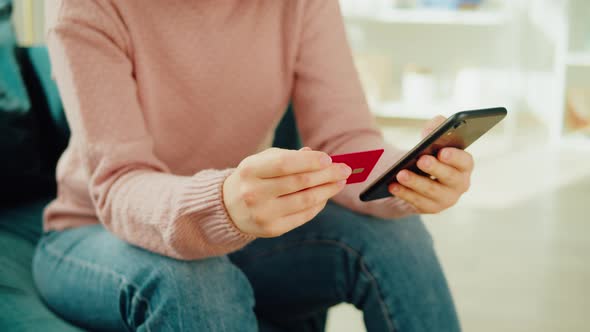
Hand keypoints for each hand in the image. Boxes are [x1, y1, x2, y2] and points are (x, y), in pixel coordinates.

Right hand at [223, 147, 351, 236]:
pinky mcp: (272, 229)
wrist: (229, 207)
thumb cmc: (253, 177)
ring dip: (327, 190)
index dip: (310, 161)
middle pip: (299, 182)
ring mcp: (263, 214)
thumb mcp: (264, 161)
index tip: (329, 159)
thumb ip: (291, 157)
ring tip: (340, 182)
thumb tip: (322, 159)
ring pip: (304, 200)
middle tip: (344, 169)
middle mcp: (254, 193)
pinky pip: (303, 216)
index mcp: (250, 170)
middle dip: (326, 175)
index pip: (285, 164)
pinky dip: (318, 204)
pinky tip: (326, 196)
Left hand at [388, 116, 473, 213]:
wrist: (419, 177)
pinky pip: (418, 202)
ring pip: (431, 191)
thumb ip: (436, 127)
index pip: (465, 162)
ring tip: (400, 173)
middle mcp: (459, 184)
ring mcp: (446, 198)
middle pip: (449, 178)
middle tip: (421, 160)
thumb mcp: (433, 139)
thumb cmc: (429, 153)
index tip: (442, 151)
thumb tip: (432, 128)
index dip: (455, 157)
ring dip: (415, 182)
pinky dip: (404, 193)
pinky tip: (392, 185)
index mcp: (463, 165)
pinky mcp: (430, 208)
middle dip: (435, 168)